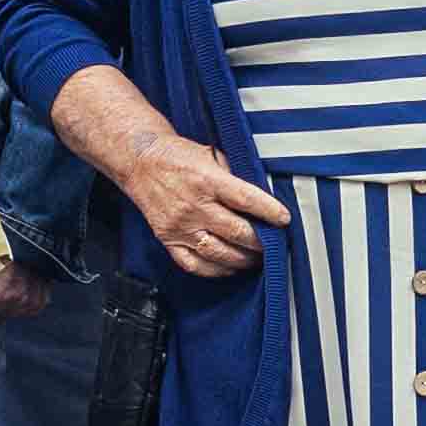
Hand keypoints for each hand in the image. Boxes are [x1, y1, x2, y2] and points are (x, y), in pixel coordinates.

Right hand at [120, 129, 291, 281]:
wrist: (140, 162)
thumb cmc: (178, 156)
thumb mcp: (211, 155)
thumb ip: (235, 174)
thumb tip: (263, 193)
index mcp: (207, 179)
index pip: (245, 199)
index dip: (269, 211)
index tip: (285, 220)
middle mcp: (194, 205)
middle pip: (236, 231)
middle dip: (261, 241)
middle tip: (274, 243)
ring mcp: (180, 226)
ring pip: (219, 253)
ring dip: (244, 259)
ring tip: (257, 257)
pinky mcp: (168, 239)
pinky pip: (195, 265)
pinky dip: (217, 270)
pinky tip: (230, 267)